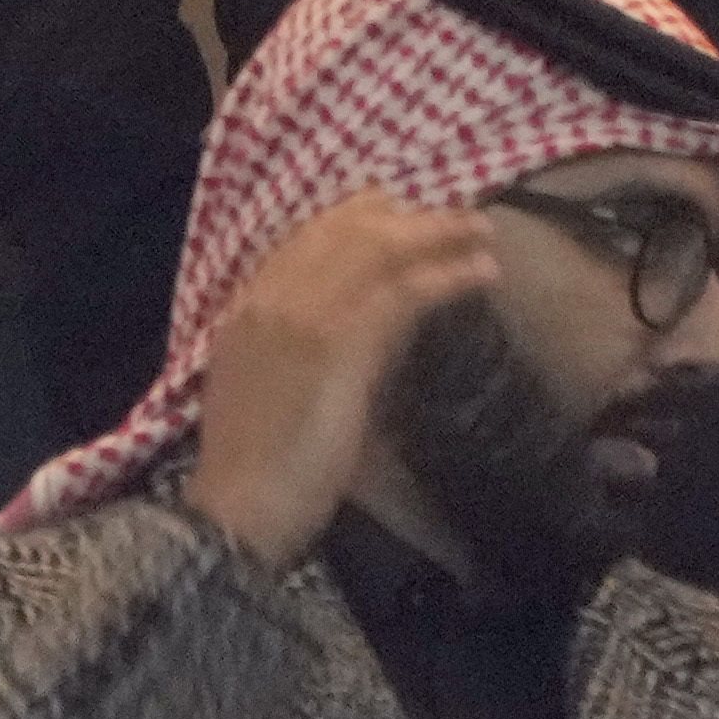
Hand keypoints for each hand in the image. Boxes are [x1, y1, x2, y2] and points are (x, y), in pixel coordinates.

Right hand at [183, 193, 498, 571]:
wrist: (238, 508)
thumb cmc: (258, 468)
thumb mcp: (278, 391)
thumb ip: (319, 354)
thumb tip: (379, 331)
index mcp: (245, 310)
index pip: (301, 242)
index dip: (353, 219)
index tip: (396, 209)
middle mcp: (269, 300)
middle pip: (341, 235)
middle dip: (403, 218)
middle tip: (455, 215)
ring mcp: (301, 317)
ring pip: (375, 253)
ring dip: (435, 236)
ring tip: (481, 233)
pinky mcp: (337, 345)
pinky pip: (399, 294)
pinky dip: (443, 276)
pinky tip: (478, 272)